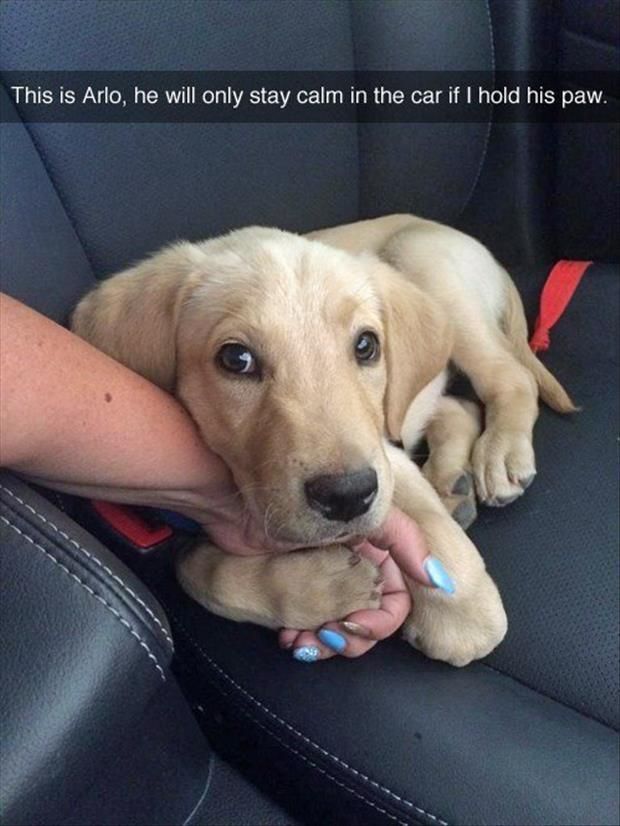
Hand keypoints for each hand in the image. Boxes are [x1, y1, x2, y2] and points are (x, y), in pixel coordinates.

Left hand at [277, 508, 445, 660]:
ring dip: (326, 645)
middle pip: (368, 622)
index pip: (395, 601)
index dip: (380, 621)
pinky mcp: (296, 598)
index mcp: (374, 555)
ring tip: (302, 643)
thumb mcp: (363, 515)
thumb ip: (405, 541)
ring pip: (340, 631)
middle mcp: (353, 573)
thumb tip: (441, 581)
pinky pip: (310, 631)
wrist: (242, 504)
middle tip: (327, 637)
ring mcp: (324, 586)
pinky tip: (289, 640)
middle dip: (351, 638)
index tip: (355, 624)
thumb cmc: (302, 502)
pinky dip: (305, 641)